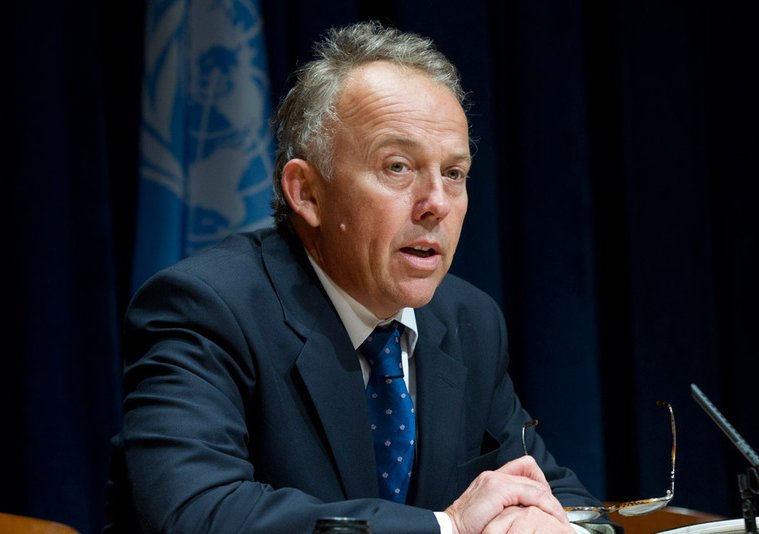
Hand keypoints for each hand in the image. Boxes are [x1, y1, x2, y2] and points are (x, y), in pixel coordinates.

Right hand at [444, 455, 570, 533]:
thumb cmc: (468, 526)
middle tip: (555, 512)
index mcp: (492, 480)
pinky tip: (548, 516)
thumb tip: (528, 511)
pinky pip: (531, 493)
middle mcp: (494, 475)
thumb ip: (506, 505)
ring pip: (535, 484)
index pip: (524, 467)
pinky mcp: (499, 488)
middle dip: (547, 494)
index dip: (539, 482)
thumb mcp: (491, 512)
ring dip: (550, 502)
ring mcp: (496, 480)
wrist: (451, 529)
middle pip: (532, 473)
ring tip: (556, 517)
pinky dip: (544, 505)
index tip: (546, 501)